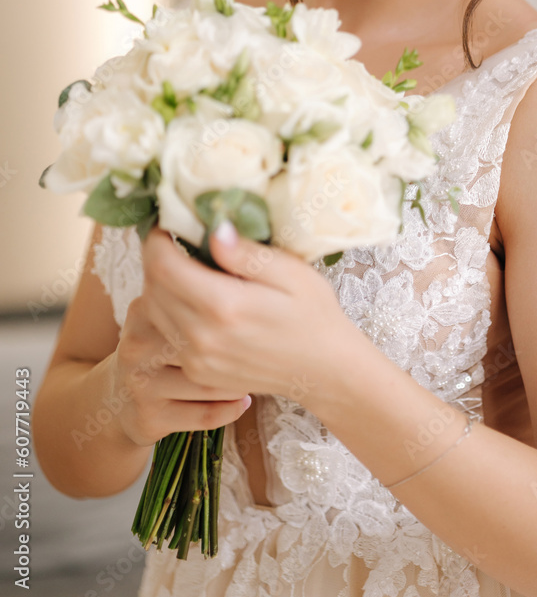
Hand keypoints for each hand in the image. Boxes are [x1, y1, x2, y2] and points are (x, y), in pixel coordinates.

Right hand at [109, 291, 250, 447]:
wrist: (116, 401)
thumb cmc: (158, 348)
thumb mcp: (161, 313)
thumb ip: (190, 285)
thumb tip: (229, 251)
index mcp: (144, 309)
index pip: (189, 298)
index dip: (227, 306)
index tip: (249, 311)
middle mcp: (137, 344)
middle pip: (204, 343)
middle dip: (239, 347)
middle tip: (260, 346)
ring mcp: (140, 383)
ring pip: (210, 383)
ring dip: (238, 381)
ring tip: (251, 373)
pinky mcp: (149, 417)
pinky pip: (206, 415)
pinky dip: (231, 409)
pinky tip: (242, 400)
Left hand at [138, 224, 351, 407]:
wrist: (324, 370)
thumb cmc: (314, 314)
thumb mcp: (291, 272)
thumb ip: (247, 254)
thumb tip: (214, 230)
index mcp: (224, 306)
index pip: (162, 266)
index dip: (156, 239)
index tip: (167, 224)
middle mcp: (202, 336)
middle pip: (151, 288)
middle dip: (156, 259)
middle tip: (175, 240)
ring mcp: (197, 359)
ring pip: (153, 312)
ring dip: (159, 285)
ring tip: (184, 267)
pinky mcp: (199, 372)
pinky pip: (167, 334)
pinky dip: (170, 311)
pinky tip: (194, 299)